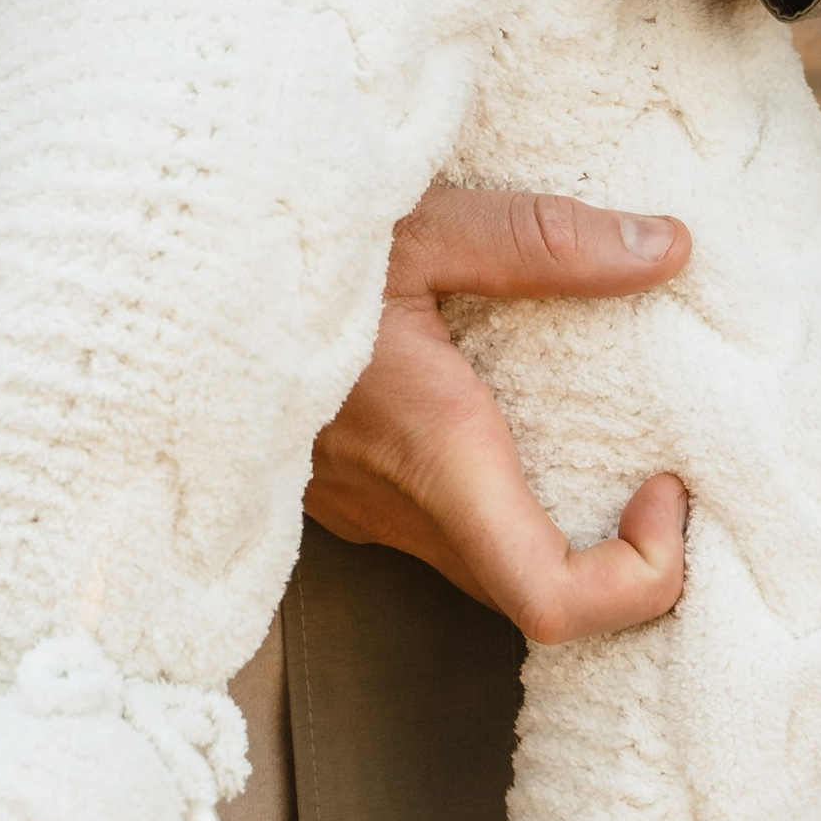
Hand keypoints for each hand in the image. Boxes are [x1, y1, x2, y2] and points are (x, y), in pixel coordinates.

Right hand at [304, 186, 690, 642]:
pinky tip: (509, 418)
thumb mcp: (421, 221)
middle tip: (662, 467)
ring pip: (486, 566)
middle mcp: (399, 505)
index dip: (640, 579)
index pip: (551, 599)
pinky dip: (499, 500)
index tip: (667, 488)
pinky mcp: (338, 494)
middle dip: (620, 558)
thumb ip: (546, 241)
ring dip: (558, 529)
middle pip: (534, 597)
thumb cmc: (278, 245)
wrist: (153, 271)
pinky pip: (440, 530)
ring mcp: (360, 510)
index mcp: (434, 450)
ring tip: (602, 438)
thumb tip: (667, 250)